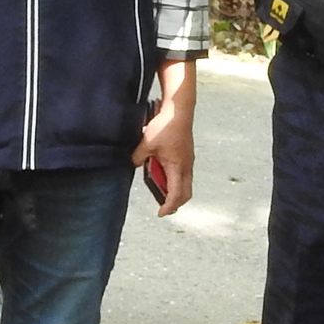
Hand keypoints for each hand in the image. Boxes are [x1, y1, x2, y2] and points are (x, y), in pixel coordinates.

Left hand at [133, 100, 194, 215]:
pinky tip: (163, 173)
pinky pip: (183, 173)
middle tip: (164, 208)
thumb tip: (134, 164)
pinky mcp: (187, 154)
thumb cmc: (166, 126)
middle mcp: (186, 166)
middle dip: (175, 203)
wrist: (178, 110)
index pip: (176, 194)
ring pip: (185, 183)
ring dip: (175, 190)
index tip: (161, 213)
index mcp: (177, 167)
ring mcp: (188, 160)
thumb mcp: (146, 143)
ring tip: (162, 191)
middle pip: (185, 193)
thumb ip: (138, 157)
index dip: (168, 206)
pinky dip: (175, 179)